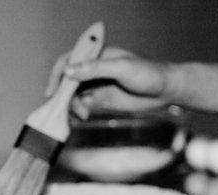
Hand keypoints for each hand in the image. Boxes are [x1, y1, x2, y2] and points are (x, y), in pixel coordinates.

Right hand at [44, 47, 176, 117]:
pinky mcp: (101, 99)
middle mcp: (93, 69)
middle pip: (67, 80)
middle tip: (64, 109)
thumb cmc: (148, 74)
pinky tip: (83, 116)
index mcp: (97, 55)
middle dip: (63, 95)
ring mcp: (96, 84)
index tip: (52, 92)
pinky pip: (82, 104)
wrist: (165, 91)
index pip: (68, 61)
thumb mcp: (121, 68)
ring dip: (71, 105)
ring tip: (82, 115)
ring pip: (73, 94)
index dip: (57, 75)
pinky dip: (77, 111)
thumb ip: (95, 69)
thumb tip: (69, 72)